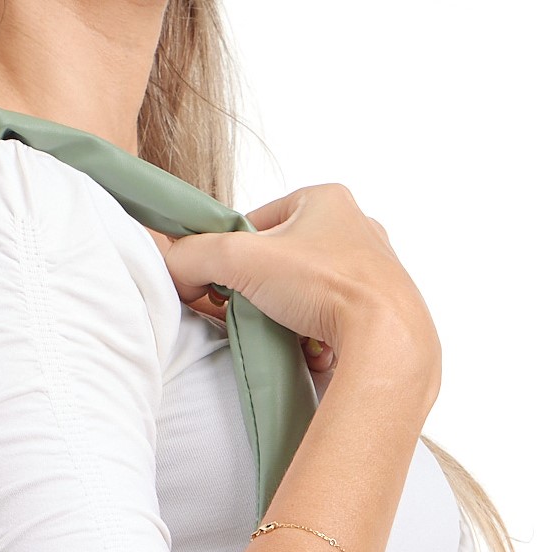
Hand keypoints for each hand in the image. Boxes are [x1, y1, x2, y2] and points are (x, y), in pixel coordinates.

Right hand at [147, 183, 439, 391]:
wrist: (386, 338)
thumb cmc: (325, 287)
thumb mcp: (242, 259)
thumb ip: (195, 256)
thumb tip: (172, 268)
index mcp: (326, 197)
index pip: (256, 221)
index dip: (230, 254)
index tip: (219, 285)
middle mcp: (355, 226)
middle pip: (280, 259)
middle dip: (258, 289)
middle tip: (247, 313)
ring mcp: (372, 268)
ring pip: (305, 291)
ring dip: (285, 314)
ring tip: (283, 332)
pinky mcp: (380, 306)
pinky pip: (331, 316)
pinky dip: (314, 333)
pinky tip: (311, 346)